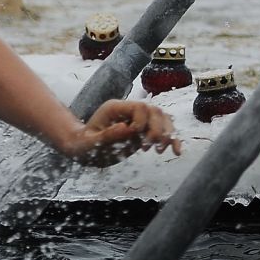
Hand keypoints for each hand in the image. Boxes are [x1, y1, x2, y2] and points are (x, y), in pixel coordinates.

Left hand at [62, 99, 181, 166]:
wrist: (84, 149)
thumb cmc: (84, 145)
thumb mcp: (90, 144)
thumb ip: (107, 136)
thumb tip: (127, 128)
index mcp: (116, 108)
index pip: (140, 107)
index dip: (143, 123)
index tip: (136, 138)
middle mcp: (129, 111)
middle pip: (155, 111)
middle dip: (157, 130)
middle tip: (149, 147)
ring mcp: (138, 120)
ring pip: (163, 119)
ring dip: (167, 134)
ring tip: (159, 150)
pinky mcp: (144, 132)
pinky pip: (163, 130)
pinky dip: (171, 139)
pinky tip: (175, 151)